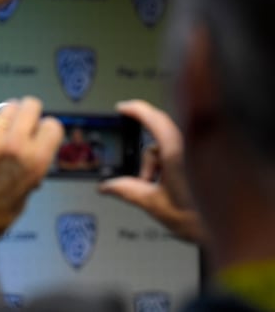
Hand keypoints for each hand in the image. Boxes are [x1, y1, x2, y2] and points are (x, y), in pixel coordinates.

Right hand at [98, 100, 206, 243]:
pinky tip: (178, 191)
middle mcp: (193, 147)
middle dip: (149, 162)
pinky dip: (176, 169)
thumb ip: (127, 190)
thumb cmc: (202, 219)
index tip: (122, 108)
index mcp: (177, 151)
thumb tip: (108, 187)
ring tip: (164, 194)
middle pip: (160, 141)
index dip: (134, 110)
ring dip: (162, 168)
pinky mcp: (211, 163)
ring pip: (173, 151)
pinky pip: (186, 157)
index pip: (153, 118)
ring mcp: (203, 155)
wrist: (233, 233)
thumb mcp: (154, 203)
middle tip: (145, 182)